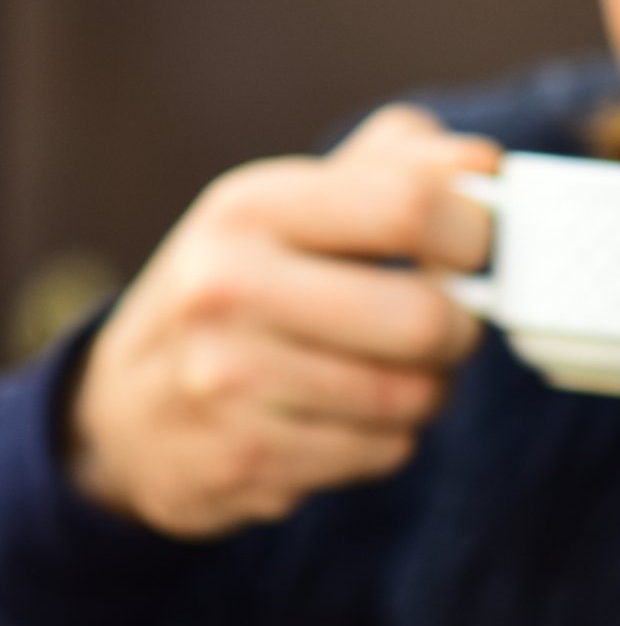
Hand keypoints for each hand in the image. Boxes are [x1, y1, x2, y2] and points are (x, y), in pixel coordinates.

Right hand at [68, 106, 497, 537]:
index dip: (474, 232)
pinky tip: (347, 415)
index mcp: (250, 208)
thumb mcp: (302, 202)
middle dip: (463, 326)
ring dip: (429, 387)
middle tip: (449, 322)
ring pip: (414, 394)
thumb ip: (399, 164)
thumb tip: (485, 165)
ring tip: (393, 368)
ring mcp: (225, 382)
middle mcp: (226, 288)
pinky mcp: (243, 461)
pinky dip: (388, 438)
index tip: (477, 249)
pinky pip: (385, 451)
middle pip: (423, 316)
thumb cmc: (248, 283)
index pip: (409, 206)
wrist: (129, 405)